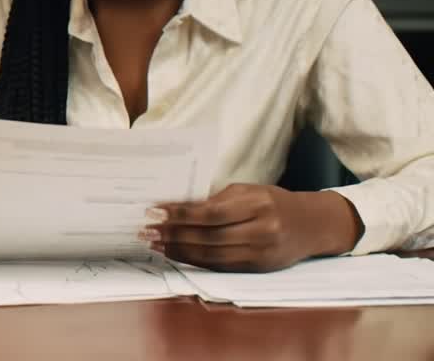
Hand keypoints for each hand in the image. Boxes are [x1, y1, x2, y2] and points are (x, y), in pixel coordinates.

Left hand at [146, 184, 362, 271]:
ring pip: (212, 255)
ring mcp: (262, 252)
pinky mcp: (259, 268)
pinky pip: (221, 266)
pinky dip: (196, 261)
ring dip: (179, 251)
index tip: (155, 212)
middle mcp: (262, 230)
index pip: (211, 212)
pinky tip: (177, 255)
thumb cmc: (273, 202)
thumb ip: (216, 199)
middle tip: (147, 231)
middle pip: (209, 236)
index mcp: (258, 204)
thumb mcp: (248, 191)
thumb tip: (176, 206)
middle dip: (173, 234)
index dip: (180, 214)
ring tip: (155, 245)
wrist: (312, 225)